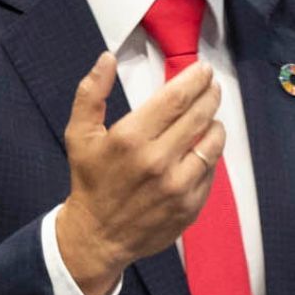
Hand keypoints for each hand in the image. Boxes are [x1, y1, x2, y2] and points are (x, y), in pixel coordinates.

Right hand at [56, 52, 225, 294]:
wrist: (97, 236)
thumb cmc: (89, 180)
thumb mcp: (79, 135)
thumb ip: (91, 93)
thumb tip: (107, 58)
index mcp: (130, 138)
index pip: (176, 99)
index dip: (195, 79)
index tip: (204, 70)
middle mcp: (157, 161)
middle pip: (199, 116)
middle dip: (210, 95)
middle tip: (213, 86)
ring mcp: (177, 186)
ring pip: (212, 143)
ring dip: (215, 124)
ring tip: (210, 117)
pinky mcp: (190, 206)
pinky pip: (211, 171)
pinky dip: (210, 155)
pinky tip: (203, 149)